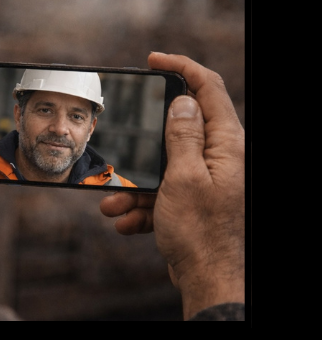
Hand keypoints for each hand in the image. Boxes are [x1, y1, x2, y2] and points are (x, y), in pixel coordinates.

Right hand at [97, 52, 244, 311]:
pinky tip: (126, 223)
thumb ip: (182, 136)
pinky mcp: (193, 206)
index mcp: (226, 143)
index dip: (182, 67)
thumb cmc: (201, 232)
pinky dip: (142, 209)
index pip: (208, 89)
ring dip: (134, 186)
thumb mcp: (184, 178)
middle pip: (178, 131)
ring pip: (164, 169)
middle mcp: (220, 158)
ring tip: (113, 204)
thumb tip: (184, 101)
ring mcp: (207, 182)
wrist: (209, 279)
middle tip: (119, 151)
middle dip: (143, 147)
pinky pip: (163, 197)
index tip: (154, 60)